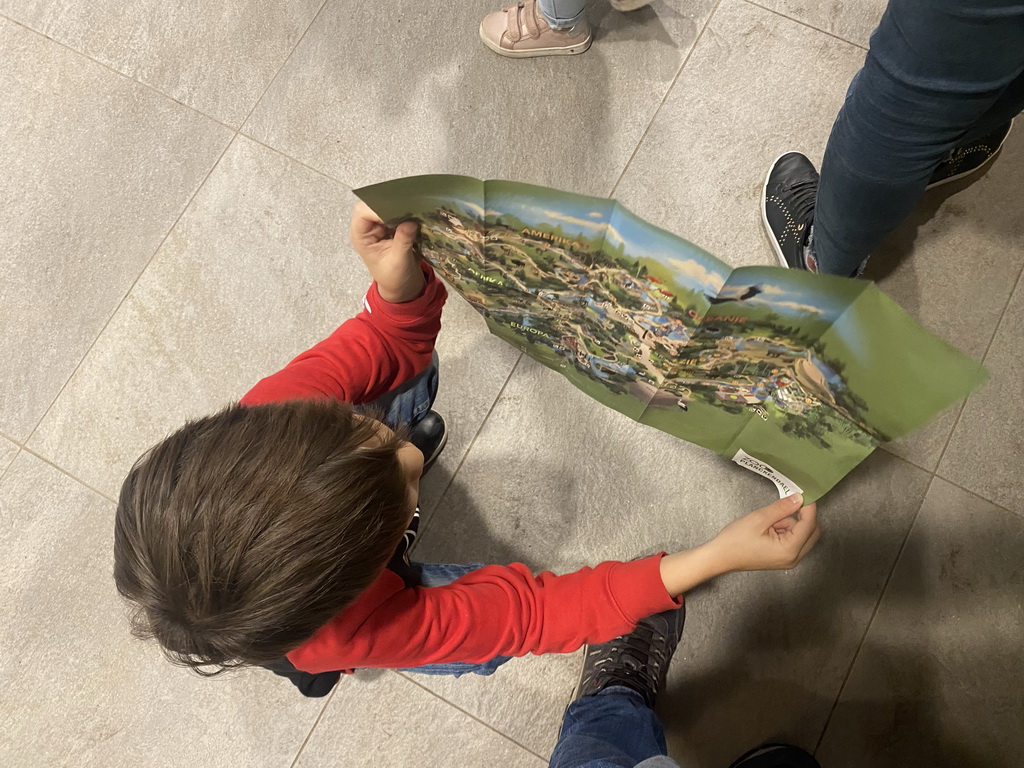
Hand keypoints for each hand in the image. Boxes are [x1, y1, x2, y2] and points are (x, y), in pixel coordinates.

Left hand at [349, 201, 425, 302]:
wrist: (402, 288)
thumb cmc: (395, 279)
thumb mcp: (399, 262)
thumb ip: (403, 241)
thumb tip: (411, 222)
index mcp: (361, 236)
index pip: (363, 212)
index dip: (378, 208)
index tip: (398, 211)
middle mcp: (369, 228)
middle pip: (376, 204)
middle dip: (392, 204)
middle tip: (411, 206)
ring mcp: (381, 226)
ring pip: (389, 206)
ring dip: (402, 207)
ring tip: (417, 209)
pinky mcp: (394, 226)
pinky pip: (400, 212)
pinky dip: (409, 212)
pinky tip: (419, 214)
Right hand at [705, 494, 819, 572]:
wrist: (720, 557)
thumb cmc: (736, 540)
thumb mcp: (759, 519)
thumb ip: (782, 508)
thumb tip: (799, 498)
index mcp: (789, 550)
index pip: (809, 525)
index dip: (808, 507)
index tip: (804, 493)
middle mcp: (793, 558)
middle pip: (812, 532)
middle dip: (803, 516)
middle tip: (788, 503)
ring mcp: (789, 560)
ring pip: (803, 536)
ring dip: (792, 523)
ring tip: (769, 521)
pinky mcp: (782, 559)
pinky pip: (794, 541)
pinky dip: (786, 531)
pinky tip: (769, 528)